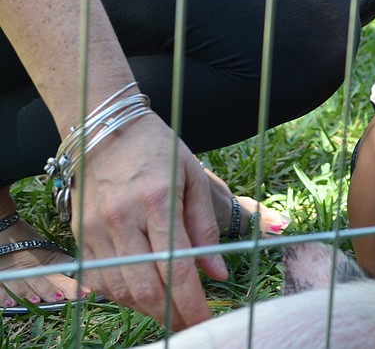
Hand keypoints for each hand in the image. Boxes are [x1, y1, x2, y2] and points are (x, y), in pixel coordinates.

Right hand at [71, 116, 227, 329]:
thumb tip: (217, 274)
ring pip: (121, 289)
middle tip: (192, 324)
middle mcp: (122, 219)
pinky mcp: (80, 234)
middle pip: (146, 288)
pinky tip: (143, 294)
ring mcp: (96, 228)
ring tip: (171, 310)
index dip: (192, 303)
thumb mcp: (193, 178)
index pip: (177, 268)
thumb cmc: (159, 149)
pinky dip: (122, 295)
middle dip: (172, 314)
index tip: (207, 321)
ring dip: (148, 309)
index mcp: (157, 201)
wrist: (106, 128)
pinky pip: (100, 279)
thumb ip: (205, 228)